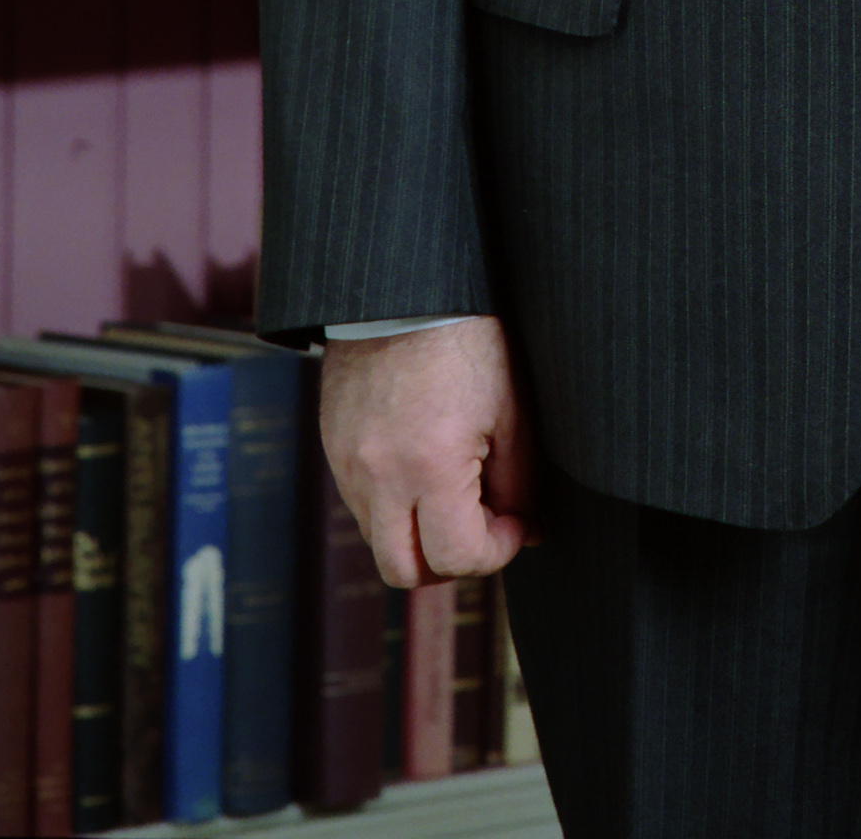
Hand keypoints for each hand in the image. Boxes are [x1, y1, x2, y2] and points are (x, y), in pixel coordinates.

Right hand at [320, 315, 541, 584]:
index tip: (514, 523)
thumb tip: (526, 529)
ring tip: (454, 489)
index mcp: (429, 466)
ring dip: (419, 533)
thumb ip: (519, 481)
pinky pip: (361, 503)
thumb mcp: (510, 409)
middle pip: (403, 571)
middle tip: (481, 526)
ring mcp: (348, 465)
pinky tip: (423, 465)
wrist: (409, 289)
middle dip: (449, 561)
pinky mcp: (333, 448)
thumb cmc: (470, 340)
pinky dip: (394, 503)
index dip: (495, 550)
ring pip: (379, 540)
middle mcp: (378, 477)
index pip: (456, 556)